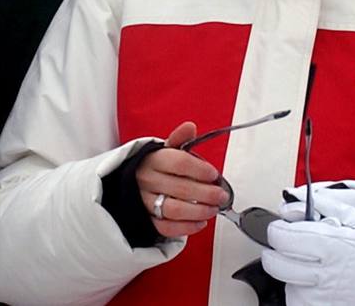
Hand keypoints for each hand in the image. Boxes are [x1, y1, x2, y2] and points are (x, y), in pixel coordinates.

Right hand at [135, 122, 229, 238]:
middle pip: (181, 188)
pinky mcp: (148, 219)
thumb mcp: (166, 148)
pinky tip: (200, 222)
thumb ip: (180, 139)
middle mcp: (147, 180)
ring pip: (174, 210)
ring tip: (213, 209)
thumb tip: (190, 127)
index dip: (200, 170)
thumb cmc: (156, 166)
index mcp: (153, 159)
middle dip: (207, 194)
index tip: (214, 174)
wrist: (134, 182)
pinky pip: (167, 227)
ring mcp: (146, 201)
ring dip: (199, 211)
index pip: (179, 163)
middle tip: (221, 195)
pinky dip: (187, 227)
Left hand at [261, 198, 354, 305]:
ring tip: (312, 267)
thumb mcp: (352, 217)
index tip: (285, 229)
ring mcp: (322, 297)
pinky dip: (300, 291)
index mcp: (329, 245)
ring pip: (285, 282)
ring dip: (291, 273)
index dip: (278, 230)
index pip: (280, 237)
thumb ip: (319, 205)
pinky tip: (316, 283)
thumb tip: (290, 202)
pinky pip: (296, 299)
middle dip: (277, 253)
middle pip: (274, 263)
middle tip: (291, 248)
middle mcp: (323, 273)